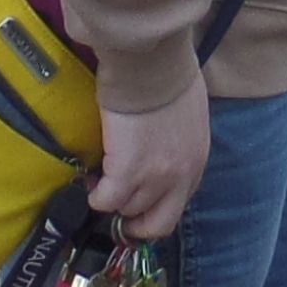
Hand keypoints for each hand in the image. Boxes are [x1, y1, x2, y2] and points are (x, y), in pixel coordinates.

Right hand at [90, 84, 210, 243]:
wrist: (153, 63)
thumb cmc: (169, 76)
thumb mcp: (189, 117)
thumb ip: (180, 141)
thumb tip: (164, 145)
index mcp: (195, 162)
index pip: (178, 204)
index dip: (155, 208)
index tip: (140, 201)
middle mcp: (180, 177)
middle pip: (157, 223)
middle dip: (137, 224)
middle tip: (119, 210)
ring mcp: (154, 178)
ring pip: (128, 211)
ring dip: (113, 201)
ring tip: (101, 182)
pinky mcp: (126, 172)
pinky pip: (105, 200)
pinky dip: (96, 196)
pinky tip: (91, 182)